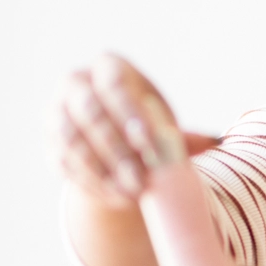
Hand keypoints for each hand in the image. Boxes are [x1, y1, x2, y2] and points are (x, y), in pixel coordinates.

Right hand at [58, 53, 218, 204]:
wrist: (113, 143)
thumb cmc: (145, 126)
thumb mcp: (162, 124)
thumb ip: (182, 135)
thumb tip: (216, 140)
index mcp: (108, 67)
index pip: (113, 84)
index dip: (128, 113)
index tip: (148, 143)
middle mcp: (75, 83)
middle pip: (90, 114)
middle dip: (116, 150)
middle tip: (140, 180)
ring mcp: (56, 112)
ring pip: (72, 141)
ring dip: (102, 171)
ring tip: (131, 194)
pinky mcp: (49, 142)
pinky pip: (64, 163)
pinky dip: (90, 183)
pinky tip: (115, 197)